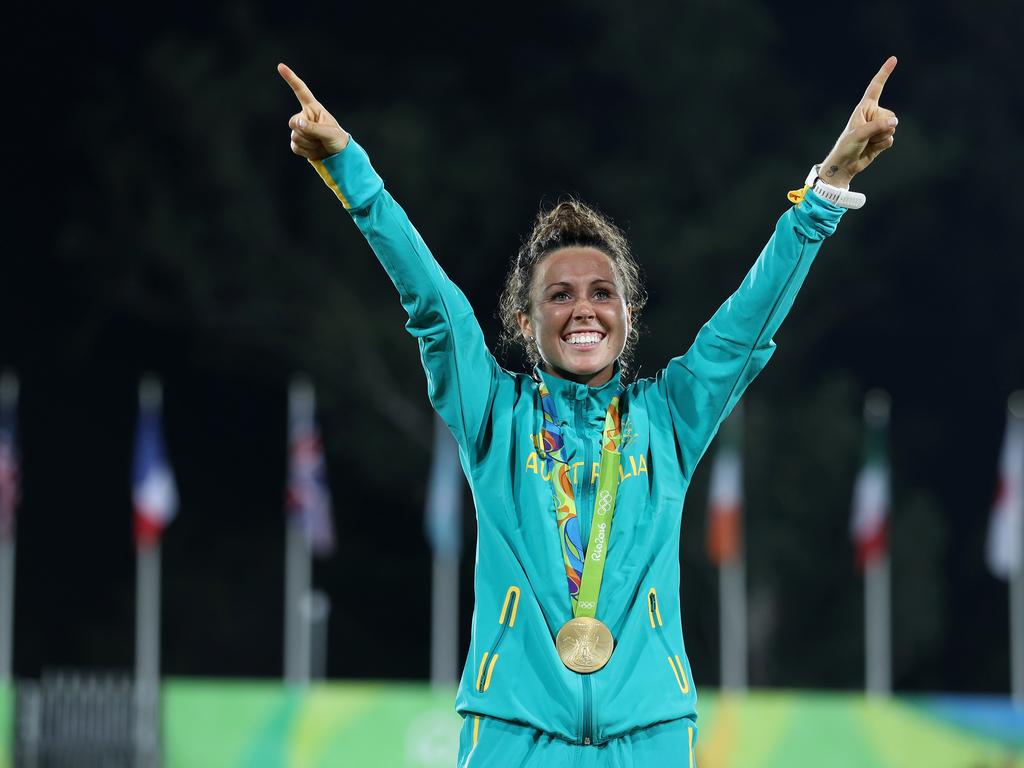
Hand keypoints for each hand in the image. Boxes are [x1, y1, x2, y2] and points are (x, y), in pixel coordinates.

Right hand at [277, 63, 349, 160]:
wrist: (337, 156)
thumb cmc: (337, 139)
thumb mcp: (329, 132)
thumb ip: (313, 127)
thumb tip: (296, 123)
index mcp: (313, 108)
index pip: (301, 91)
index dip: (291, 78)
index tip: (280, 66)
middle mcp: (304, 117)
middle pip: (293, 122)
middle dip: (306, 133)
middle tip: (320, 138)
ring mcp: (300, 129)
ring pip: (294, 136)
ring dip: (309, 144)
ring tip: (320, 144)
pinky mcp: (297, 142)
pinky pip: (295, 147)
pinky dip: (306, 151)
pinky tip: (315, 150)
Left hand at [819, 56, 898, 188]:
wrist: (845, 164)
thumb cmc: (847, 146)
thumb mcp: (859, 134)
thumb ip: (877, 127)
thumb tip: (895, 123)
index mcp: (864, 107)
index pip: (876, 87)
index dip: (884, 73)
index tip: (893, 59)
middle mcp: (873, 114)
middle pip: (890, 116)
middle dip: (880, 128)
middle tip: (865, 136)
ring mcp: (878, 126)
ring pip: (892, 128)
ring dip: (880, 138)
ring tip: (867, 142)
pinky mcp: (882, 138)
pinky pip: (891, 139)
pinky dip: (882, 146)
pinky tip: (871, 148)